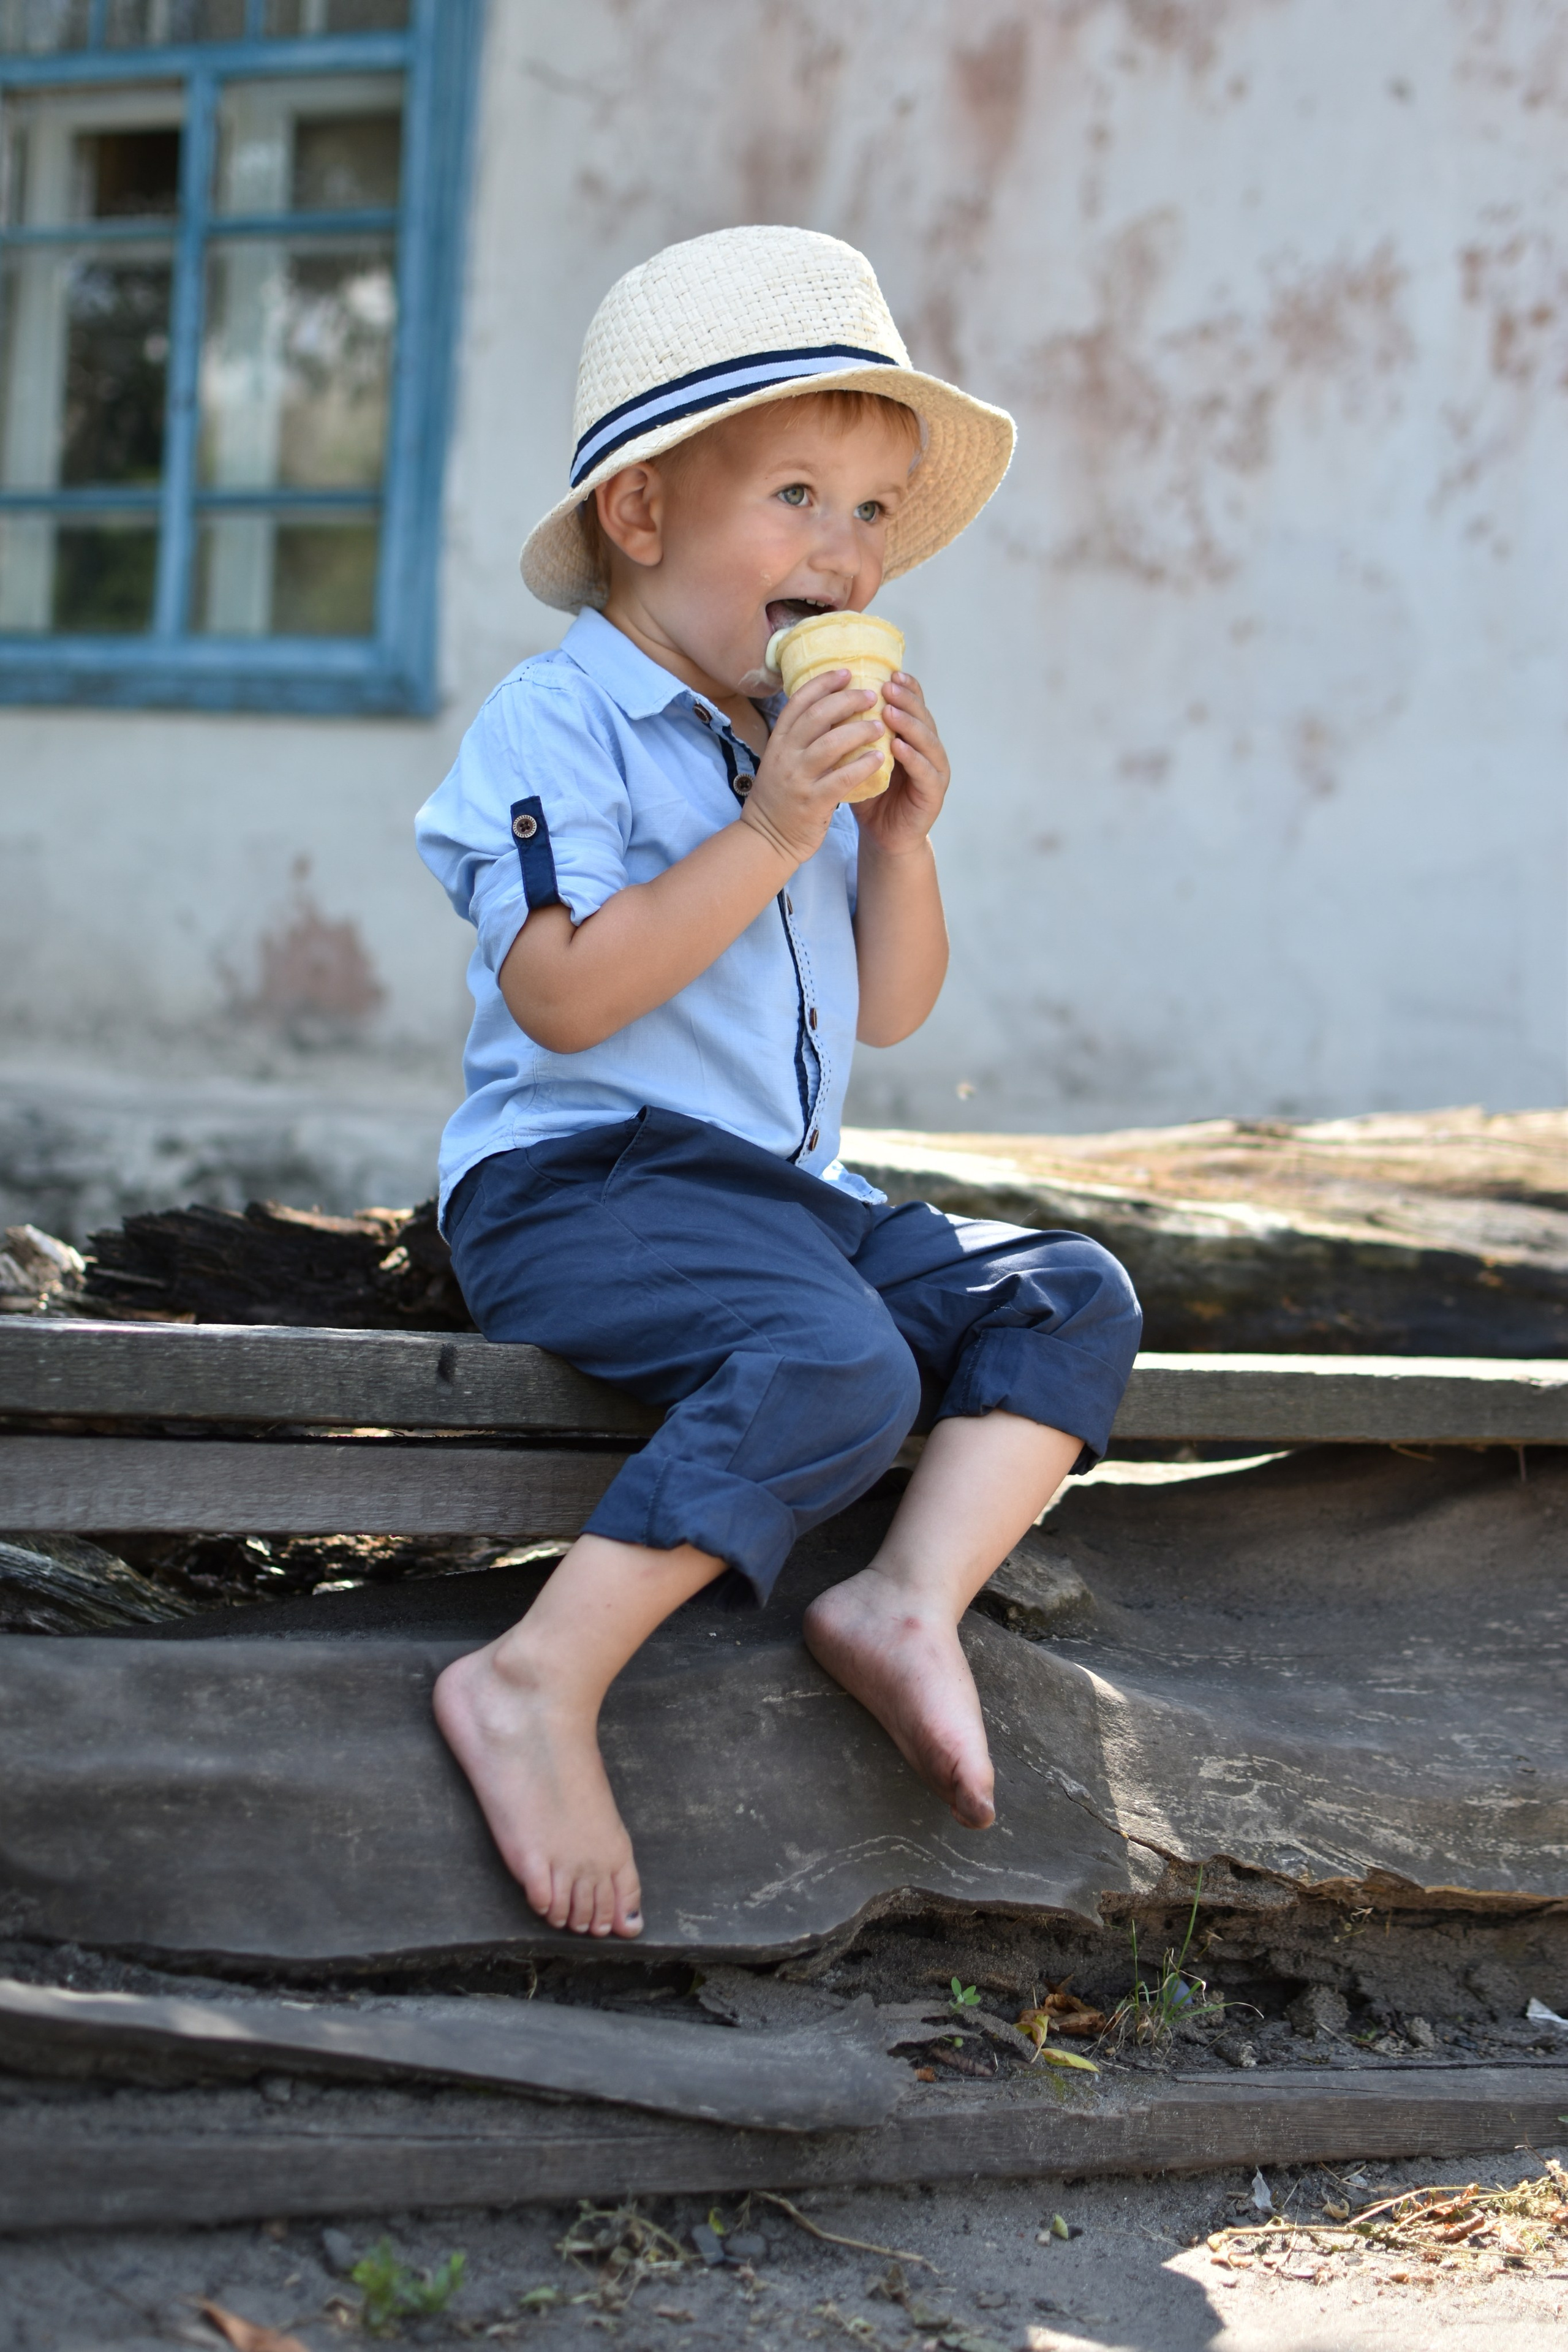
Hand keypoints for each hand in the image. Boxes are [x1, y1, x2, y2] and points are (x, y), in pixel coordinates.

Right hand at [740, 669, 883, 865]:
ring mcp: (798, 778)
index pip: (799, 701)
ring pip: (831, 744)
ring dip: (859, 730)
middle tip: (872, 694)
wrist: (767, 838)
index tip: (846, 672)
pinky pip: (841, 778)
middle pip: (817, 716)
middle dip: (847, 700)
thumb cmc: (781, 798)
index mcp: (779, 741)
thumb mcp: (782, 761)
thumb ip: (801, 737)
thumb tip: (829, 708)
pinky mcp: (812, 802)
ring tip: (880, 726)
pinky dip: (862, 765)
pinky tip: (879, 758)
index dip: (823, 683)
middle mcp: (785, 755)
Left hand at [854, 671, 949, 855]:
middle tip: (888, 686)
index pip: (913, 706)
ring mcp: (935, 771)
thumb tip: (831, 699)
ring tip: (890, 712)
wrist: (882, 836)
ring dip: (910, 724)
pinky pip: (926, 772)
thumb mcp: (860, 758)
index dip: (906, 688)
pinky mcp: (934, 794)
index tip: (888, 672)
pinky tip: (899, 747)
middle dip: (906, 700)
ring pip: (928, 741)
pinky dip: (913, 758)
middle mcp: (928, 750)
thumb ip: (856, 733)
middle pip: (923, 717)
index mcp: (913, 737)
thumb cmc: (870, 795)